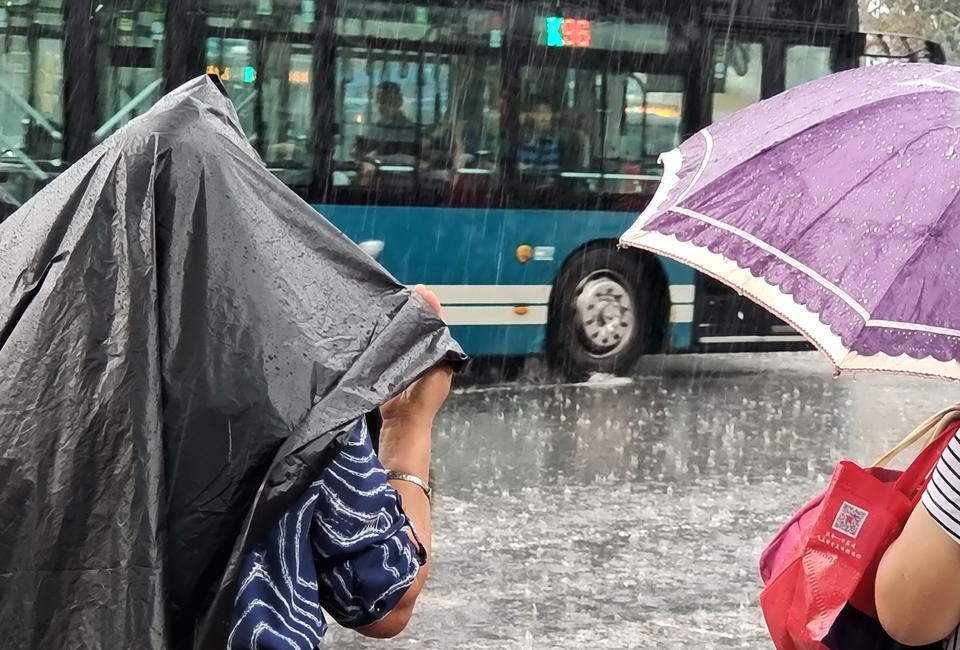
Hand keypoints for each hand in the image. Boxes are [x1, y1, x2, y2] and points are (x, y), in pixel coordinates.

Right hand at [380, 285, 452, 425]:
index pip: (434, 325)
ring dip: (396, 320)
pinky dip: (384, 335)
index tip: (421, 290)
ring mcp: (403, 360)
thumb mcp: (438, 368)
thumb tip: (439, 322)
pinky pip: (387, 346)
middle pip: (416, 327)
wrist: (405, 420)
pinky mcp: (387, 366)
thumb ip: (438, 345)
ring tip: (393, 301)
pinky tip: (378, 323)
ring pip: (401, 334)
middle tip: (405, 291)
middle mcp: (421, 355)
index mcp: (437, 354)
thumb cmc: (425, 398)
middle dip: (411, 310)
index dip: (428, 308)